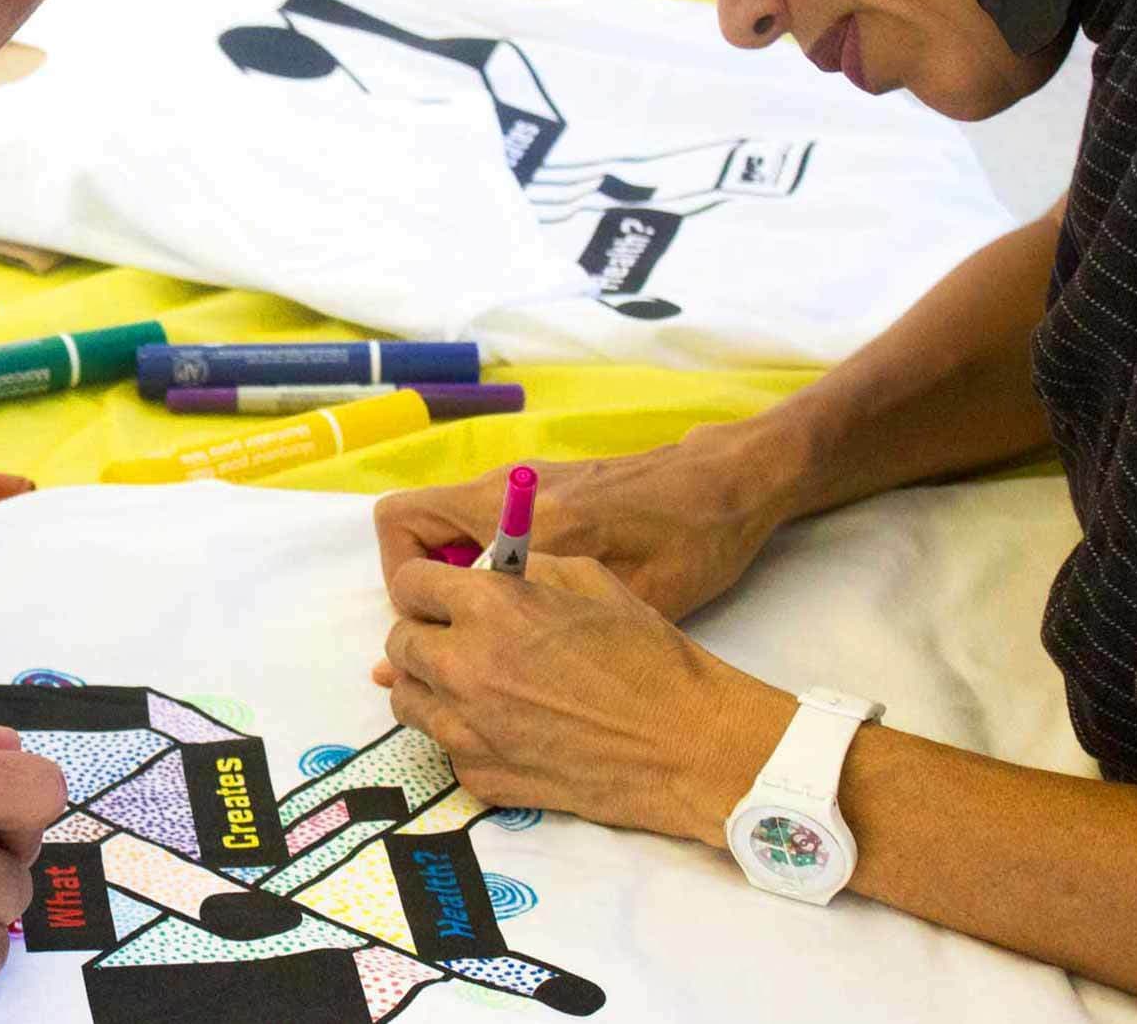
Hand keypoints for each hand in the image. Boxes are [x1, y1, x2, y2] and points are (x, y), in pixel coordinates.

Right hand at [372, 422, 800, 621]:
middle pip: (411, 524)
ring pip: (445, 525)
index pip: (403, 529)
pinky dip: (487, 563)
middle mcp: (508, 488)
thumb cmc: (688, 544)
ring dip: (457, 576)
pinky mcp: (543, 484)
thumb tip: (469, 657)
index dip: (404, 586)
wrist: (732, 482)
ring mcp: (522, 480)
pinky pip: (481, 522)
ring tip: (510, 621)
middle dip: (421, 583)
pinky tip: (543, 600)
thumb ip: (536, 630)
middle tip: (465, 630)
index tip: (441, 628)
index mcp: (521, 516)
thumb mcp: (623, 601)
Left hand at [377, 552, 791, 845]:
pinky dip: (464, 734)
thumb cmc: (647, 656)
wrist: (688, 745)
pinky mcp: (480, 777)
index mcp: (488, 607)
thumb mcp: (587, 580)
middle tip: (459, 639)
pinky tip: (506, 728)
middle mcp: (463, 667)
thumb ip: (519, 571)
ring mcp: (466, 729)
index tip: (441, 595)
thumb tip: (475, 571)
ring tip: (476, 683)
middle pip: (399, 644)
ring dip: (431, 685)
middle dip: (425, 634)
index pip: (410, 583)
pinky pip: (445, 746)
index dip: (427, 586)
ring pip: (407, 699)